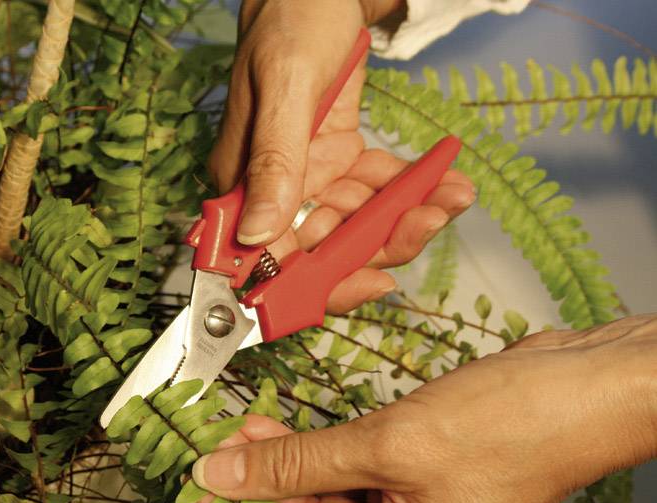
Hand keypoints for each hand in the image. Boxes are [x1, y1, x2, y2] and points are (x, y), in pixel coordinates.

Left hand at [192, 315, 656, 502]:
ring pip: (326, 488)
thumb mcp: (390, 447)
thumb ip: (302, 464)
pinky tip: (278, 430)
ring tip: (239, 433)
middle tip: (218, 450)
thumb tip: (226, 476)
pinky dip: (314, 445)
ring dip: (282, 460)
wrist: (577, 383)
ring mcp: (411, 500)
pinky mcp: (413, 463)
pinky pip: (349, 462)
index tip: (204, 487)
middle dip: (261, 483)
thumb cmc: (513, 428)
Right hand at [210, 0, 474, 312]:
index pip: (274, 256)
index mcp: (244, 182)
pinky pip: (376, 189)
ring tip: (452, 193)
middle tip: (431, 217)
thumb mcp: (285, 87)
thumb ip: (274, 162)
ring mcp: (309, 177)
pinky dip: (411, 187)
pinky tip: (444, 178)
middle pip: (327, 247)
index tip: (375, 282)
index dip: (321, 280)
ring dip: (408, 213)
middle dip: (383, 240)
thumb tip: (259, 237)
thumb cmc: (293, 21)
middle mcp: (274, 190)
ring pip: (360, 222)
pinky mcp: (338, 161)